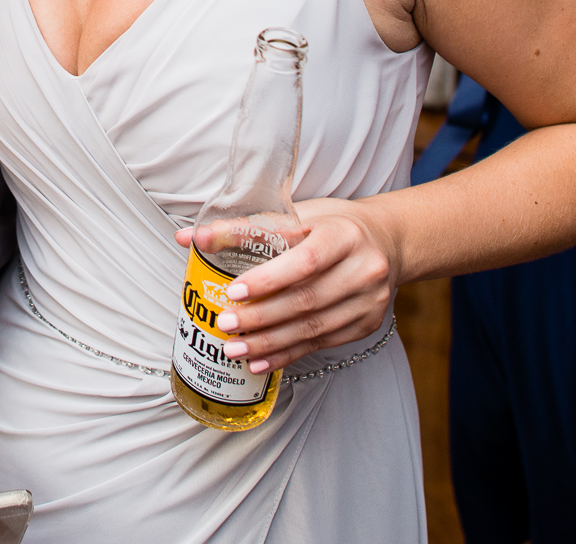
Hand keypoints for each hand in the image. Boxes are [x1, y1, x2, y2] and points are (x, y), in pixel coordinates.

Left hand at [176, 200, 399, 373]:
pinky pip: (322, 343)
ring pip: (313, 327)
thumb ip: (245, 227)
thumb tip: (189, 237)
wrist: (386, 242)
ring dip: (270, 342)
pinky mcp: (367, 324)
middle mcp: (363, 268)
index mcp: (344, 235)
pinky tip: (261, 360)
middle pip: (306, 299)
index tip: (234, 290)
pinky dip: (288, 353)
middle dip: (261, 316)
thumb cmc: (332, 225)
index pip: (304, 261)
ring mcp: (369, 300)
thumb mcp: (297, 214)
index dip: (269, 279)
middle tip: (225, 323)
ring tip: (234, 348)